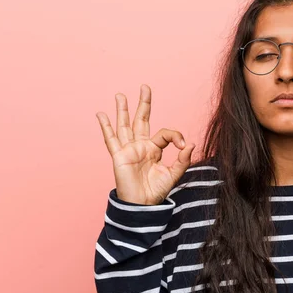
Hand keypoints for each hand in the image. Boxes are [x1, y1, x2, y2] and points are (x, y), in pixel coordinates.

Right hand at [96, 84, 195, 204]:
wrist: (143, 205)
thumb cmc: (156, 191)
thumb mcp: (174, 175)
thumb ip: (183, 160)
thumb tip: (190, 144)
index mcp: (155, 149)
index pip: (165, 133)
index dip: (175, 135)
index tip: (183, 145)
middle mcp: (141, 146)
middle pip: (142, 120)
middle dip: (144, 103)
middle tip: (145, 87)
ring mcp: (128, 149)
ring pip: (125, 125)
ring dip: (123, 110)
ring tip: (120, 95)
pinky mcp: (118, 156)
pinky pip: (111, 139)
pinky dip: (106, 127)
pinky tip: (101, 114)